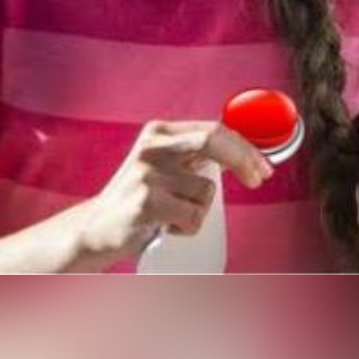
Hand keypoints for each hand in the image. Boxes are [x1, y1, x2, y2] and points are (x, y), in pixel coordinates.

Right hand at [70, 120, 273, 270]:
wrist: (96, 228)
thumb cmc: (138, 200)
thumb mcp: (162, 165)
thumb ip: (192, 155)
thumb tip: (241, 153)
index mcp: (158, 131)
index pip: (213, 129)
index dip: (244, 147)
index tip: (262, 166)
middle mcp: (152, 145)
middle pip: (214, 141)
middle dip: (244, 160)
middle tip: (258, 180)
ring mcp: (148, 172)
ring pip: (206, 190)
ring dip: (200, 211)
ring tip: (174, 216)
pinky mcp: (147, 201)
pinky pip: (193, 217)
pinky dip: (186, 229)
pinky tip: (164, 227)